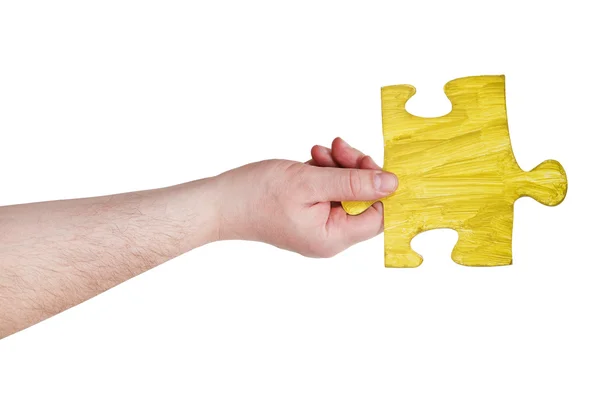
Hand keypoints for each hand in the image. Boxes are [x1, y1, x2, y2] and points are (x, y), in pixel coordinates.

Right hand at [213, 138, 397, 256]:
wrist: (220, 201)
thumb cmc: (258, 194)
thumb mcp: (310, 181)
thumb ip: (353, 182)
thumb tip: (392, 184)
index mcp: (333, 237)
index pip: (377, 216)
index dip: (378, 188)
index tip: (367, 161)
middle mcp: (328, 236)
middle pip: (361, 200)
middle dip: (354, 169)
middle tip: (339, 148)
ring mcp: (317, 225)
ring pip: (344, 191)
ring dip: (337, 166)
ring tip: (318, 152)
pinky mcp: (307, 213)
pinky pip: (327, 191)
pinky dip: (323, 172)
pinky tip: (310, 160)